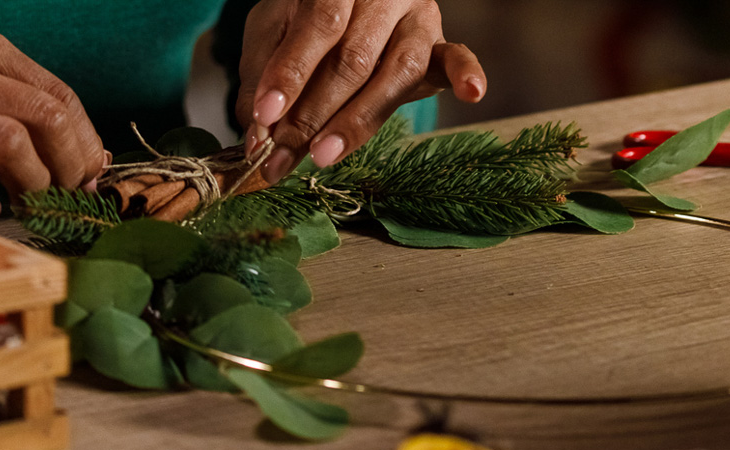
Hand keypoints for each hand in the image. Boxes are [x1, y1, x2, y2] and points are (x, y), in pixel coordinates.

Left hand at [237, 0, 486, 184]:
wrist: (347, 1)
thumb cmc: (307, 17)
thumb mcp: (273, 31)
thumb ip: (264, 76)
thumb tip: (257, 134)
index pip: (319, 26)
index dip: (291, 73)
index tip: (265, 116)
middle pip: (354, 58)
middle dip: (312, 113)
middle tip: (281, 154)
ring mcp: (417, 19)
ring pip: (397, 71)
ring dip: (357, 120)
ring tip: (324, 154)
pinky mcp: (439, 44)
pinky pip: (458, 56)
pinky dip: (466, 74)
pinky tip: (472, 93)